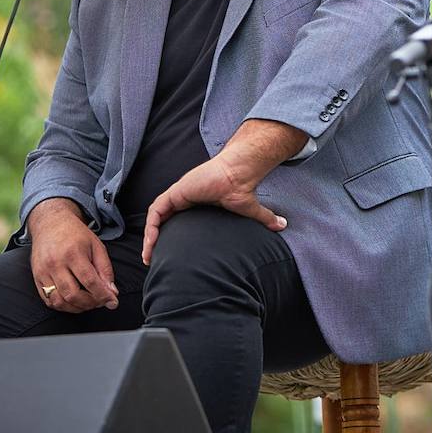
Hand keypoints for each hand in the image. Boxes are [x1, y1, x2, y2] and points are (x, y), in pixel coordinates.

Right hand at [28, 198, 118, 312]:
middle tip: (100, 302)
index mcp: (73, 253)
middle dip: (90, 304)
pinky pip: (48, 300)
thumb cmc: (76, 235)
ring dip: (77, 308)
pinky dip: (63, 306)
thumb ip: (105, 269)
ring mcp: (43, 272)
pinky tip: (74, 302)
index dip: (103, 295)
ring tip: (88, 303)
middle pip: (73, 295)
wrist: (51, 224)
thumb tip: (112, 292)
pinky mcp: (36, 278)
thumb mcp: (96, 246)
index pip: (89, 281)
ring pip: (59, 301)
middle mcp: (56, 264)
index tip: (113, 302)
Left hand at [142, 120, 301, 263]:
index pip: (174, 222)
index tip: (165, 257)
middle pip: (161, 221)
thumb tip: (283, 226)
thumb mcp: (250, 210)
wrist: (239, 171)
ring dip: (149, 236)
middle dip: (153, 240)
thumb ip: (264, 218)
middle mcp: (184, 198)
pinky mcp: (177, 191)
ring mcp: (178, 194)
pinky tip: (152, 240)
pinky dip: (152, 225)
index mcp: (195, 203)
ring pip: (156, 217)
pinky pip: (157, 210)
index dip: (166, 238)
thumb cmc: (241, 187)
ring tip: (148, 255)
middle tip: (150, 261)